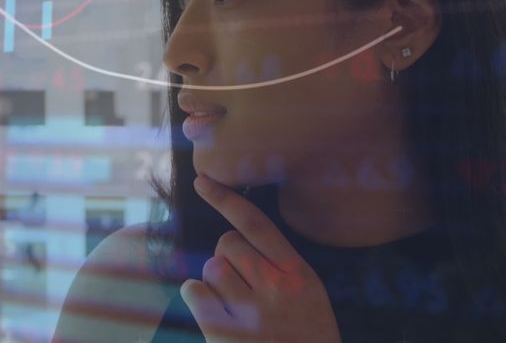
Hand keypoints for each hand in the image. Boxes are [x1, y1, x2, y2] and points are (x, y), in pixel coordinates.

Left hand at [180, 175, 342, 342]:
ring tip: (236, 307)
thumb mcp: (311, 299)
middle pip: (227, 245)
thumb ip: (283, 268)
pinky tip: (213, 313)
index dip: (226, 199)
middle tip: (244, 288)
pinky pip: (194, 291)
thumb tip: (238, 242)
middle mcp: (275, 288)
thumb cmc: (306, 339)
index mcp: (299, 275)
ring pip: (211, 268)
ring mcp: (248, 311)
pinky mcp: (223, 332)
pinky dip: (196, 296)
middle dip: (228, 260)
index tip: (202, 180)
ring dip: (215, 283)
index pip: (257, 225)